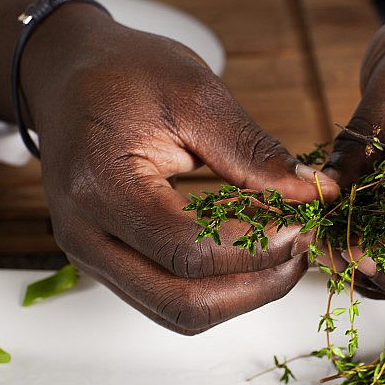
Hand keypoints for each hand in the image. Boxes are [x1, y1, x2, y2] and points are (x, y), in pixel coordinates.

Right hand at [22, 11, 339, 333]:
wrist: (71, 73)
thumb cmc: (125, 73)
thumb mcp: (197, 95)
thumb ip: (254, 153)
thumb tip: (313, 191)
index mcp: (102, 185)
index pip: (190, 250)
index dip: (258, 247)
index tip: (304, 223)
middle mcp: (85, 234)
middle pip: (183, 302)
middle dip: (257, 284)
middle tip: (302, 246)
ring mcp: (89, 253)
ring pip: (177, 311)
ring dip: (240, 293)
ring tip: (282, 251)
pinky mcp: (105, 257)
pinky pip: (166, 295)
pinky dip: (216, 284)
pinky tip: (248, 251)